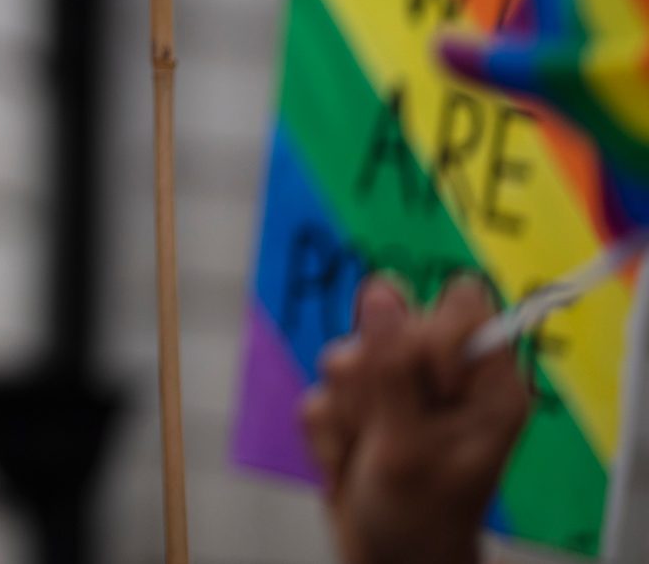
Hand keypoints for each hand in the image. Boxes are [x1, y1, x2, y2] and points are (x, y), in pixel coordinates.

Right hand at [299, 272, 529, 563]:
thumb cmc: (419, 518)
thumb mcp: (407, 445)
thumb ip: (392, 366)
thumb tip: (383, 289)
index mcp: (487, 383)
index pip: (461, 303)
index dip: (432, 335)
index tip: (428, 389)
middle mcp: (446, 379)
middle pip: (390, 323)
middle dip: (372, 380)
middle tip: (389, 433)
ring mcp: (399, 391)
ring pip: (345, 356)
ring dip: (346, 413)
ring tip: (369, 456)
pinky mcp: (358, 406)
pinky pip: (321, 390)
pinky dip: (327, 432)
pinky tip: (349, 463)